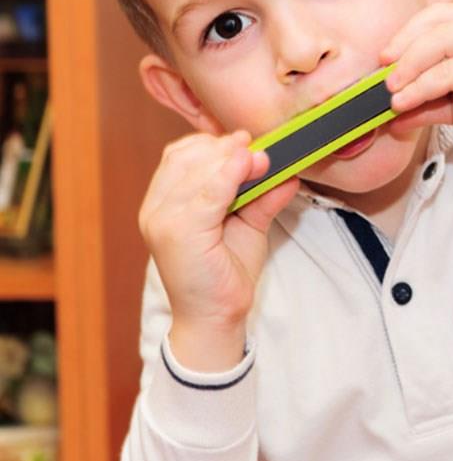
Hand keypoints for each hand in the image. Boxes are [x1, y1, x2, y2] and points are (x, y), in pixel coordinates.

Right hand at [139, 129, 298, 369]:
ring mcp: (162, 220)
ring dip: (231, 159)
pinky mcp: (178, 233)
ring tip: (261, 159)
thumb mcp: (247, 225)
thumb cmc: (226, 274)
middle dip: (225, 148)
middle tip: (258, 148)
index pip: (179, 156)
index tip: (246, 141)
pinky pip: (206, 194)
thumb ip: (262, 196)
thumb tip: (288, 170)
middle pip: (187, 158)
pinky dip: (230, 176)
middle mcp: (155, 209)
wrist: (215, 318)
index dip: (213, 144)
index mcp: (163, 203)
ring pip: (196, 170)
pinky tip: (252, 167)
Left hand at [379, 3, 452, 172]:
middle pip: (435, 22)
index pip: (438, 15)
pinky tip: (406, 102)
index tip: (386, 58)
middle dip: (402, 47)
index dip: (407, 34)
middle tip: (383, 74)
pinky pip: (447, 70)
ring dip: (407, 68)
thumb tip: (392, 110)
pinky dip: (421, 86)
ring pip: (438, 42)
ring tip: (390, 92)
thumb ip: (428, 100)